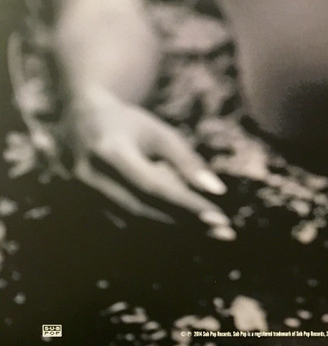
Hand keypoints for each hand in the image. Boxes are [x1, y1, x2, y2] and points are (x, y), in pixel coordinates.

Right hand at [64, 86, 233, 235]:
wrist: (79, 120)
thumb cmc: (128, 124)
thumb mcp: (158, 133)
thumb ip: (186, 160)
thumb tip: (218, 191)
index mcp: (110, 152)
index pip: (153, 187)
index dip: (186, 204)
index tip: (219, 218)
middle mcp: (91, 178)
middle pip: (143, 211)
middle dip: (185, 224)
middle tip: (223, 231)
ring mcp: (81, 197)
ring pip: (134, 224)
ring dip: (173, 232)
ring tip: (211, 233)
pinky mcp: (82, 210)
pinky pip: (124, 226)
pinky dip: (155, 230)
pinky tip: (184, 230)